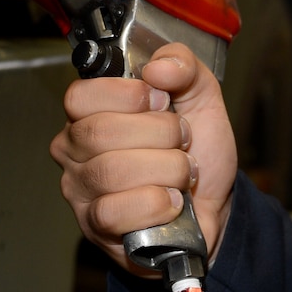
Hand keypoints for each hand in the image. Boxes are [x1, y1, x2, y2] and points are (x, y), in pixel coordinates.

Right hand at [50, 43, 239, 271]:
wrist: (216, 204)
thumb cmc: (196, 151)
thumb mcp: (200, 97)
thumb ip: (184, 66)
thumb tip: (158, 67)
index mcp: (90, 111)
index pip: (80, 96)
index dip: (126, 95)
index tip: (162, 100)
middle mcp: (75, 149)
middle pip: (99, 133)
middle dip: (159, 133)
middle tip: (183, 139)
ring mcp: (80, 190)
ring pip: (111, 171)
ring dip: (165, 169)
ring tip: (182, 173)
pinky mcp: (95, 226)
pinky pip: (114, 211)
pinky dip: (156, 204)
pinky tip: (172, 202)